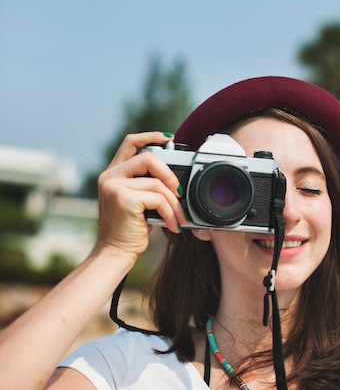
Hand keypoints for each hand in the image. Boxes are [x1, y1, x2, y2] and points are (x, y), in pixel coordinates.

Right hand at [94, 132, 186, 260]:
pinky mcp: (124, 200)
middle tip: (180, 193)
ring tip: (179, 218)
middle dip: (170, 175)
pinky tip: (172, 226)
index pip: (130, 143)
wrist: (115, 253)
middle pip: (148, 158)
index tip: (168, 138)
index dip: (150, 136)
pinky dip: (170, 213)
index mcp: (112, 174)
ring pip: (157, 183)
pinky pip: (158, 199)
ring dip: (175, 203)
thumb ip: (146, 186)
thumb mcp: (136, 203)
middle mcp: (110, 177)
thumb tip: (175, 180)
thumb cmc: (128, 230)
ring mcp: (115, 187)